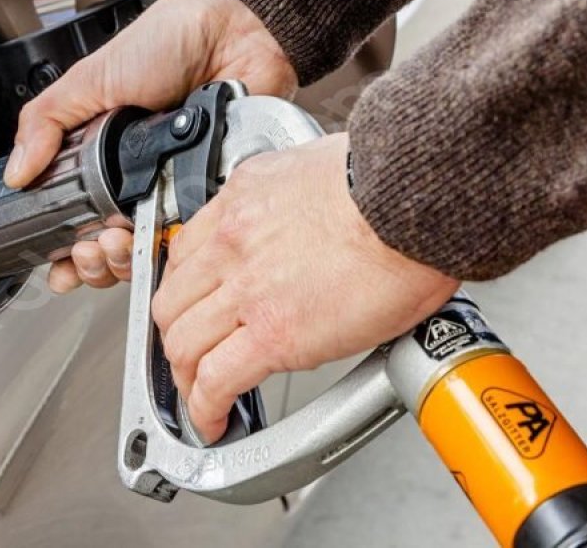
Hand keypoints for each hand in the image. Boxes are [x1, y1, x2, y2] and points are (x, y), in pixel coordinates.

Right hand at [4, 0, 297, 292]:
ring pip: (150, 250)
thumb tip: (16, 171)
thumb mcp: (89, 79)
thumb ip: (46, 122)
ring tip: (116, 240)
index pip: (77, 218)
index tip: (57, 263)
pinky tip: (160, 239)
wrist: (234, 30)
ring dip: (126, 258)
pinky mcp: (213, 191)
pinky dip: (177, 246)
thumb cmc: (168, 42)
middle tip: (88, 249)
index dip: (64, 249)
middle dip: (93, 261)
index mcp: (105, 157)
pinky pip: (194, 235)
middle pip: (111, 248)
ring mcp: (177, 187)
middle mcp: (140, 179)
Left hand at [151, 133, 459, 442]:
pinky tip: (212, 420)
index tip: (193, 304)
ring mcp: (246, 290)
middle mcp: (233, 241)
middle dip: (175, 334)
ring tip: (199, 395)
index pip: (186, 251)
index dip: (184, 289)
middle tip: (190, 353)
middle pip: (172, 301)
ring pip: (183, 343)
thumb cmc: (392, 185)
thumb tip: (307, 217)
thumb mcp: (318, 167)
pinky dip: (205, 407)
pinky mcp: (272, 334)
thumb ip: (295, 197)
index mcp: (244, 198)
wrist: (414, 202)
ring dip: (185, 376)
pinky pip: (216, 380)